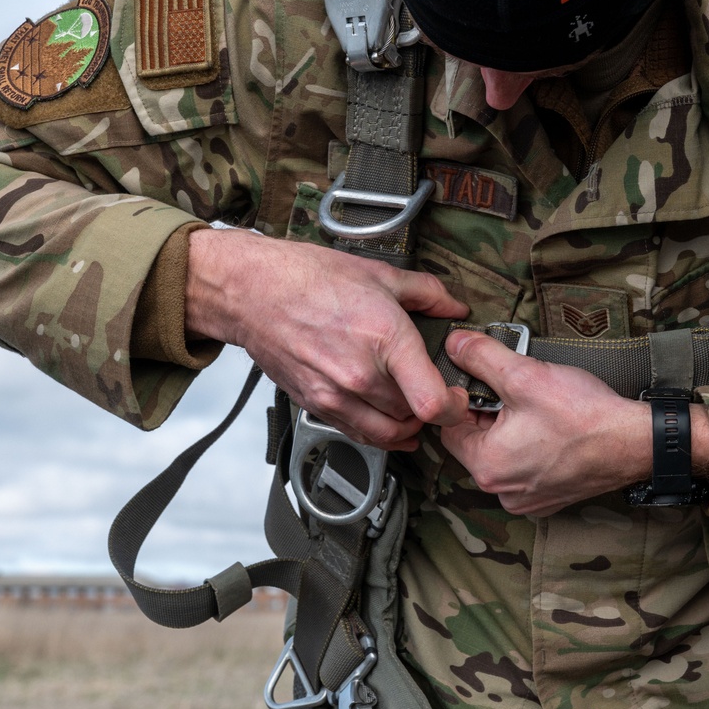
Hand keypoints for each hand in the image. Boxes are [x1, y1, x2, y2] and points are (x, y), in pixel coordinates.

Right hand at [185, 229, 469, 448]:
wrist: (252, 291)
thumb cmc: (308, 277)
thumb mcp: (378, 274)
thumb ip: (426, 293)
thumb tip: (454, 307)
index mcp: (385, 339)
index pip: (431, 402)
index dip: (454, 408)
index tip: (457, 398)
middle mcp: (359, 375)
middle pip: (413, 419)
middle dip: (430, 410)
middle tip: (435, 394)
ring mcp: (334, 394)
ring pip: (386, 435)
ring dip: (405, 428)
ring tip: (413, 412)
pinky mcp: (315, 404)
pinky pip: (356, 433)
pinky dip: (376, 432)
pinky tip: (383, 417)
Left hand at [439, 329, 664, 515]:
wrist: (637, 442)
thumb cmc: (584, 414)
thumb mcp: (524, 374)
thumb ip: (481, 356)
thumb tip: (453, 344)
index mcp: (487, 467)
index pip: (449, 428)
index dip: (464, 400)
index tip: (485, 383)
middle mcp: (502, 493)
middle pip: (475, 443)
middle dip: (489, 415)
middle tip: (516, 393)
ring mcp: (527, 500)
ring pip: (501, 456)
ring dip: (510, 431)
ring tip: (536, 409)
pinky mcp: (548, 499)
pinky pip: (525, 470)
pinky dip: (531, 449)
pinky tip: (551, 431)